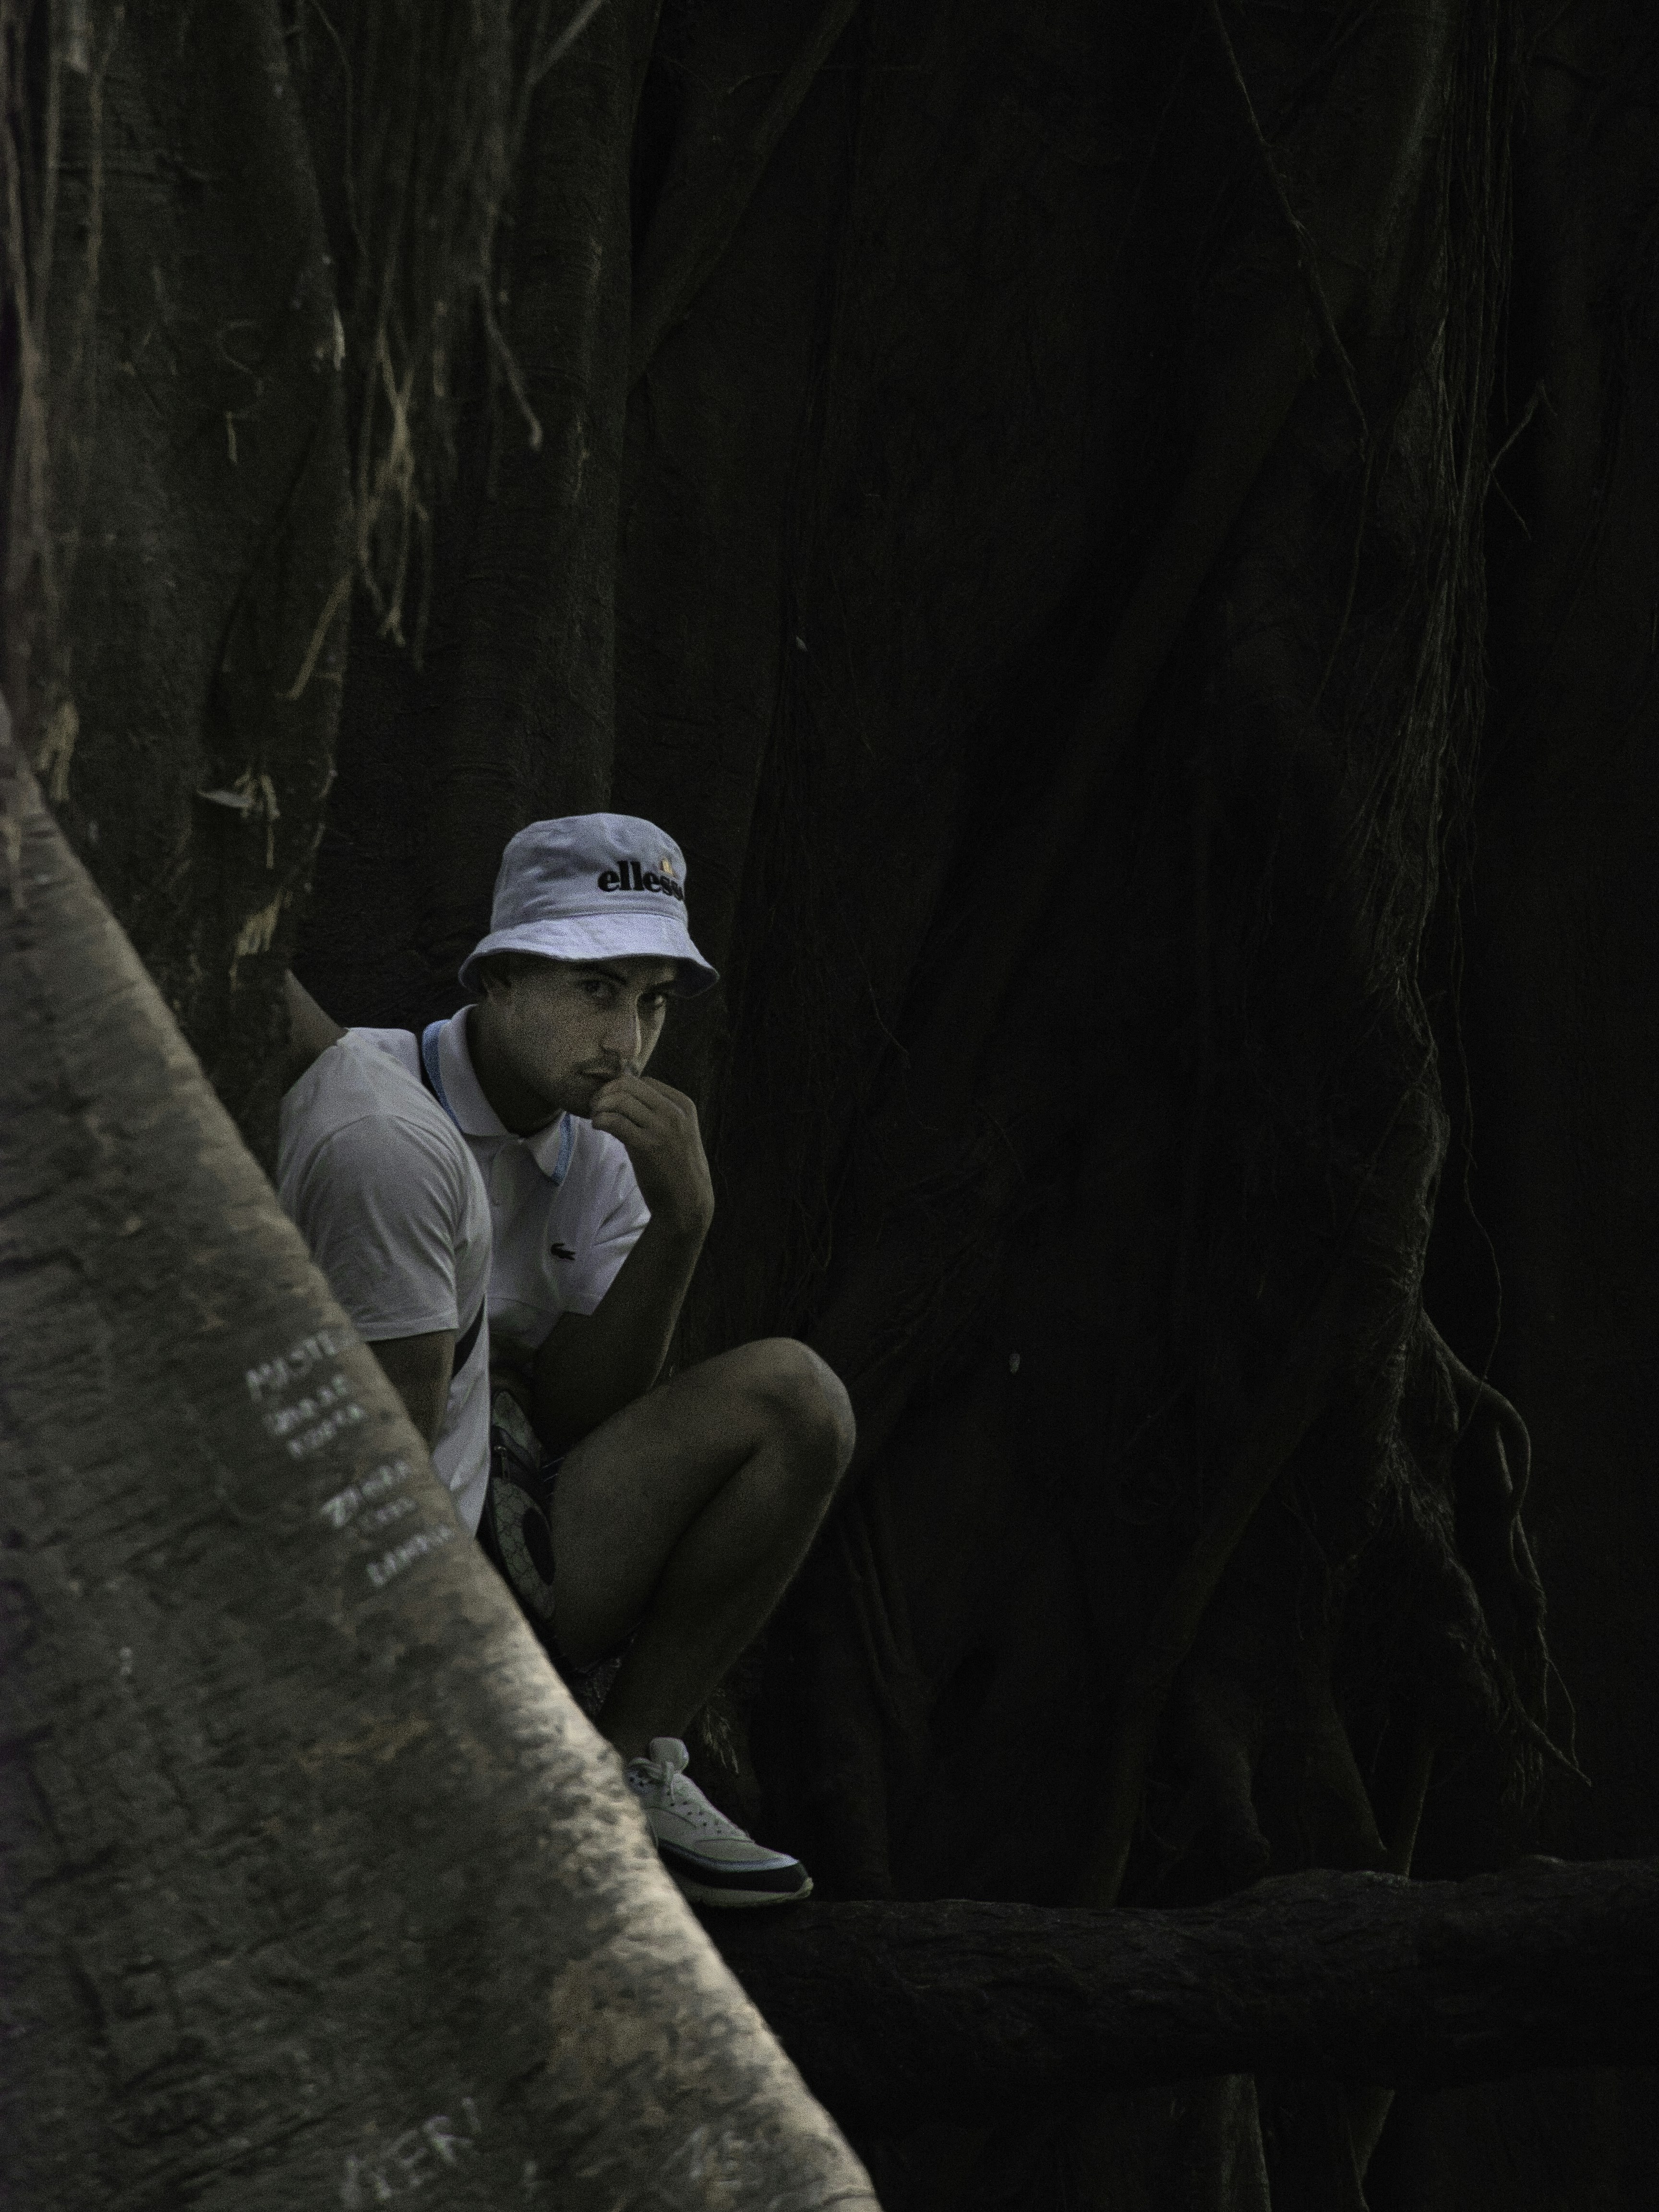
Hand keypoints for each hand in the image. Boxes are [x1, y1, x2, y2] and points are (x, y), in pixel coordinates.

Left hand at [589, 1075, 713, 1239]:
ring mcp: (663, 1129)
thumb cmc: (677, 1167)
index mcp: (683, 1105)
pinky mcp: (648, 1146)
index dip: (620, 1088)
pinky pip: (616, 1122)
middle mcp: (674, 1113)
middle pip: (630, 1085)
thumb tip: (623, 1096)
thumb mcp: (677, 1132)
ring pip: (621, 1100)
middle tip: (595, 1106)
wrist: (687, 1201)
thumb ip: (658, 1113)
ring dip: (600, 1106)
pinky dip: (601, 1120)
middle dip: (606, 1092)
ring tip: (595, 1118)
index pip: (643, 1081)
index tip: (608, 1101)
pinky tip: (597, 1127)